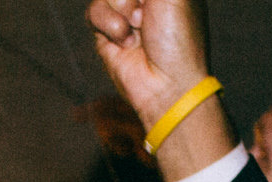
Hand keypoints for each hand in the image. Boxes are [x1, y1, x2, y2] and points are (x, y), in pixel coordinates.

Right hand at [85, 0, 213, 132]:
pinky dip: (109, 25)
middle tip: (147, 16)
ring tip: (138, 31)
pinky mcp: (106, 35)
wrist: (164, 84)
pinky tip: (126, 41)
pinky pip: (93, 12)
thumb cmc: (178, 39)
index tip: (153, 1)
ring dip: (122, 10)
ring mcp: (126, 16)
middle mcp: (147, 1)